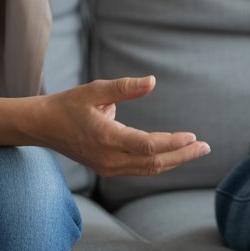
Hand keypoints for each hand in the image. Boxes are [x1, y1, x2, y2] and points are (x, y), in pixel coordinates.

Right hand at [38, 76, 209, 175]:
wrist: (43, 126)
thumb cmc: (69, 104)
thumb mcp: (95, 90)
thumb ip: (125, 87)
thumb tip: (152, 81)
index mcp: (106, 138)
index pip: (147, 146)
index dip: (172, 142)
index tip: (193, 136)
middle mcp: (109, 158)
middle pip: (154, 162)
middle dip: (182, 155)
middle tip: (206, 147)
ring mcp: (109, 167)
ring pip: (149, 168)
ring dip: (174, 160)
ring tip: (196, 150)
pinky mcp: (108, 169)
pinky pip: (140, 169)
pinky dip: (159, 162)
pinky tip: (174, 154)